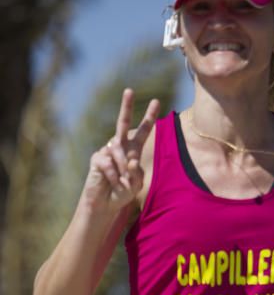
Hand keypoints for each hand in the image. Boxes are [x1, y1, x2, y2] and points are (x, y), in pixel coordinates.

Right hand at [82, 88, 159, 213]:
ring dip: (123, 170)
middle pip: (122, 123)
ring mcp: (106, 151)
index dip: (148, 117)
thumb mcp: (136, 185)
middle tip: (129, 90)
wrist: (104, 205)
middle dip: (126, 107)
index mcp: (133, 151)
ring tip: (122, 183)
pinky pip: (109, 163)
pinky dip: (114, 176)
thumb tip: (131, 160)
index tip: (156, 101)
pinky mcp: (96, 159)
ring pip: (119, 152)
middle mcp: (119, 147)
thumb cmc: (122, 194)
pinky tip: (112, 183)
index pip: (142, 132)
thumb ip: (137, 173)